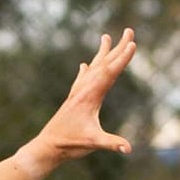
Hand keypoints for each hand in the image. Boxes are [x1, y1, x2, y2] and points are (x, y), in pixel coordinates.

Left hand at [19, 30, 136, 173]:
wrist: (47, 147)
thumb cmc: (69, 145)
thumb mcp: (93, 143)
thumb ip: (111, 143)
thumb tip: (128, 148)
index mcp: (90, 96)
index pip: (110, 73)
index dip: (122, 59)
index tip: (133, 44)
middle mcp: (83, 90)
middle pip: (104, 64)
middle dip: (118, 47)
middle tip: (129, 31)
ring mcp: (77, 94)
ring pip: (93, 68)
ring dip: (102, 53)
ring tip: (106, 37)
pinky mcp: (72, 100)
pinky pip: (81, 79)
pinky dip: (86, 70)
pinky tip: (84, 65)